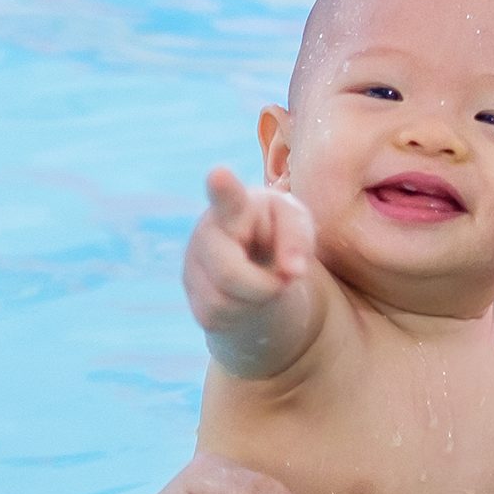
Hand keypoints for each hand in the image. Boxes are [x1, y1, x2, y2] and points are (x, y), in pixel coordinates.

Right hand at [184, 168, 316, 331]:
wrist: (258, 272)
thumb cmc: (278, 237)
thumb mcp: (297, 228)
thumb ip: (298, 239)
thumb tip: (291, 272)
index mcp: (238, 206)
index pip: (227, 197)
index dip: (222, 188)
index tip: (218, 175)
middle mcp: (207, 232)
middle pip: (229, 273)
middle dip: (263, 286)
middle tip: (281, 279)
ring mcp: (195, 266)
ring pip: (224, 301)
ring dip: (256, 299)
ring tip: (261, 283)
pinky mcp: (194, 299)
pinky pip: (219, 318)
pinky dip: (244, 313)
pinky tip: (245, 298)